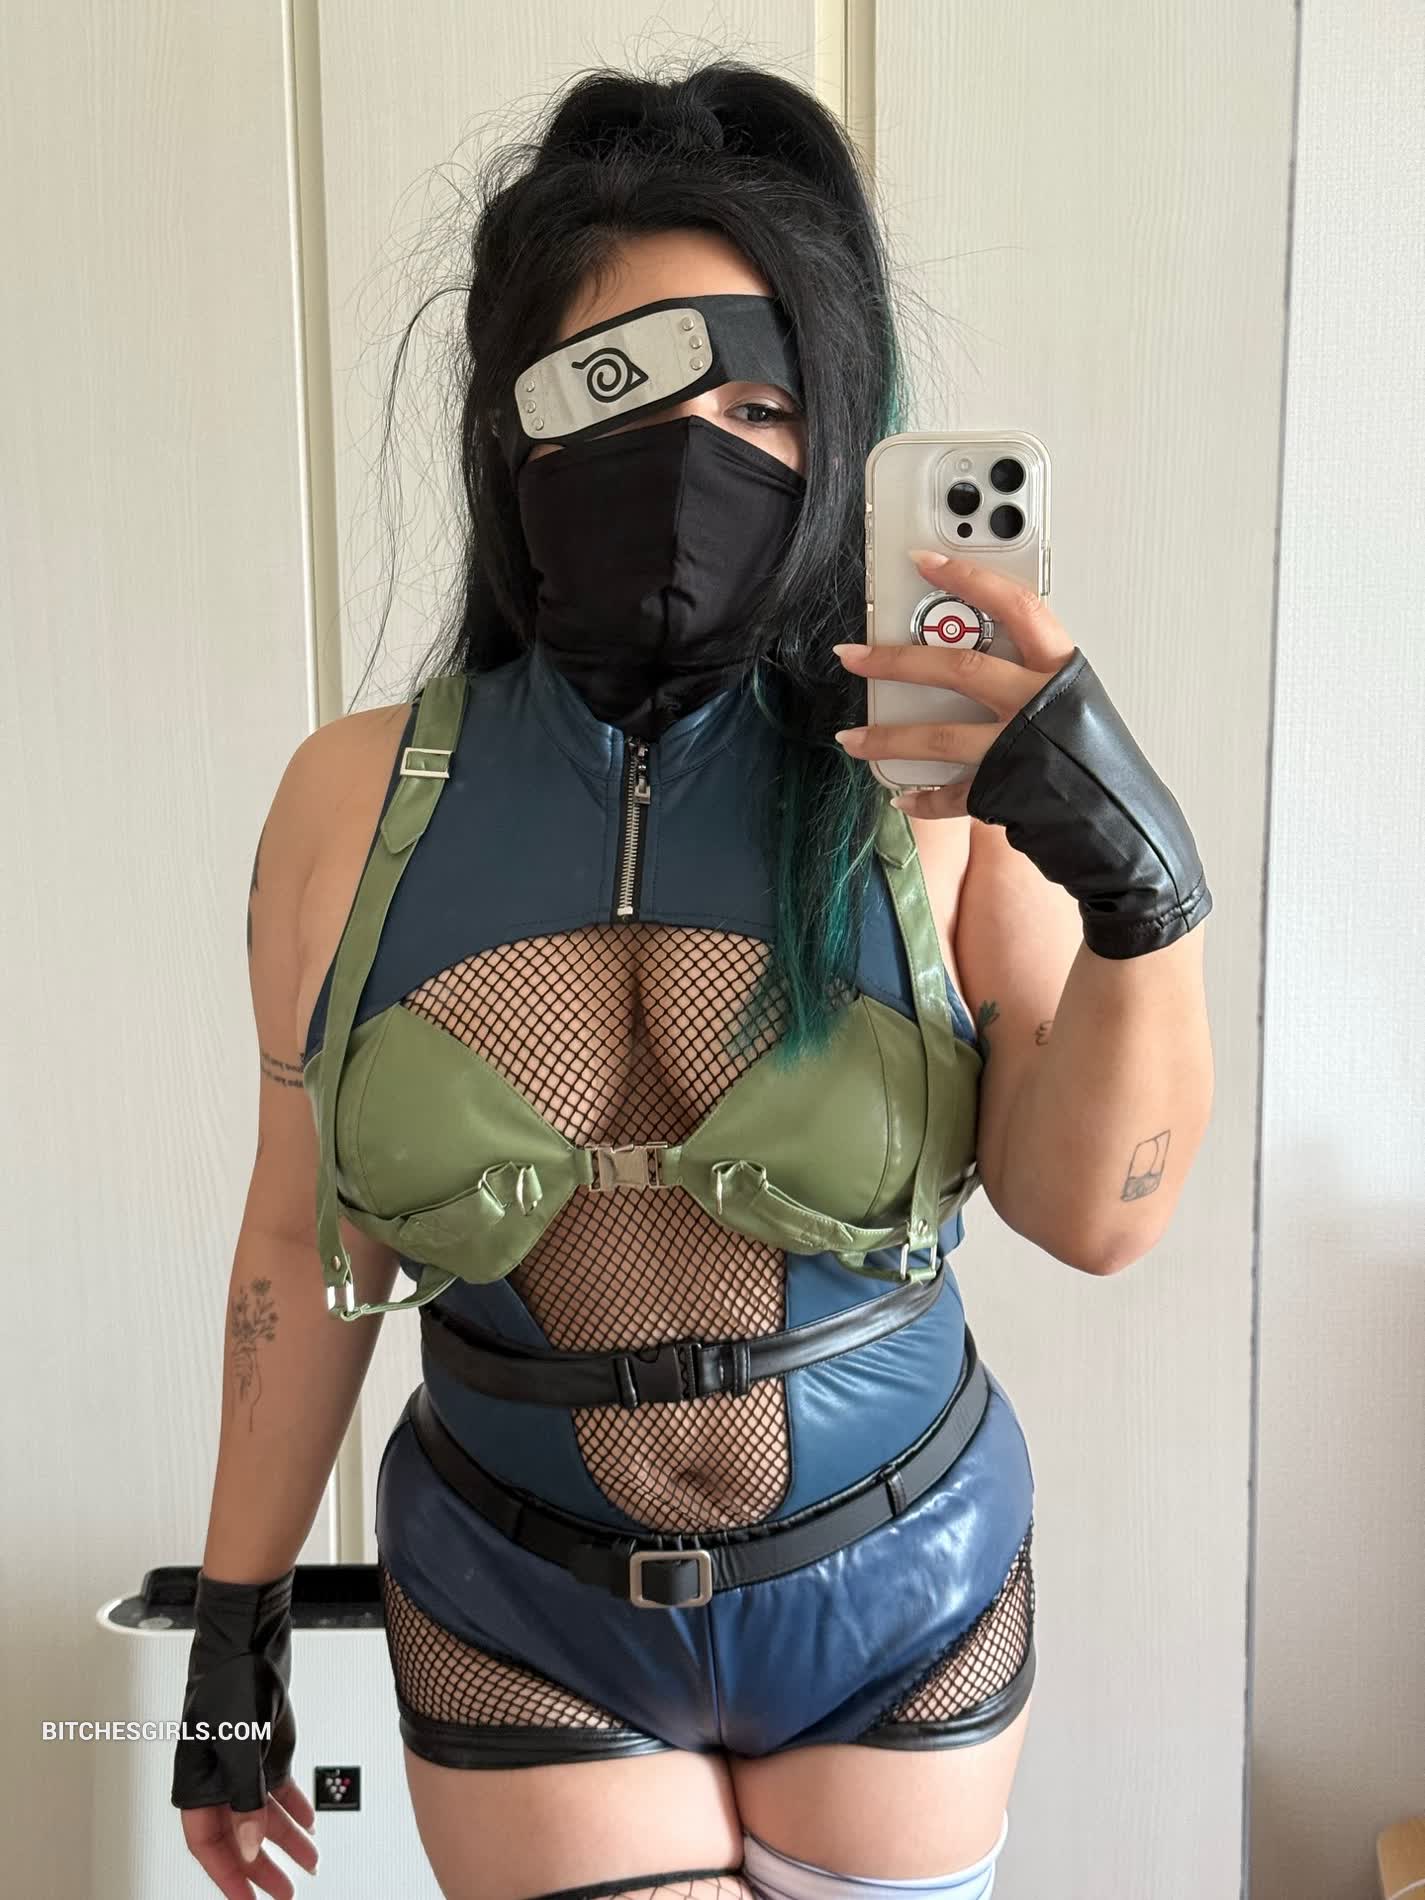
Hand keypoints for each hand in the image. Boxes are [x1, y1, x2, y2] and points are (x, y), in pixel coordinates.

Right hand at [172, 1570, 318, 1896]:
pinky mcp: (266, 1748)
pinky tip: (310, 1823)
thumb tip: (248, 1847)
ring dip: (286, 1840)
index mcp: (198, 1782)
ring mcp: (244, 1764)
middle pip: (238, 1837)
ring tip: (308, 1864)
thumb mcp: (237, 1746)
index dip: (228, 1876)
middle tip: (285, 1892)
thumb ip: (244, 1800)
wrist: (250, 1637)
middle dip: (262, 1867)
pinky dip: (294, 1808)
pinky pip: (278, 1790)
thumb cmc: (228, 1680)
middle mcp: (219, 1778)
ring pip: (262, 1816)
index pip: (209, 1845)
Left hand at [834, 546, 1211, 958]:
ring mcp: (1020, 750)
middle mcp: (1040, 704)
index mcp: (1061, 669)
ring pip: (939, 737)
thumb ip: (1029, 674)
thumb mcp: (1073, 699)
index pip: (1016, 606)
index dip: (969, 579)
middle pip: (959, 668)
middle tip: (852, 654)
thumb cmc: (1098, 758)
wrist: (1127, 824)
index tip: (923, 561)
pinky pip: (951, 795)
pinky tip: (901, 794)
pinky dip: (923, 798)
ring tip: (851, 738)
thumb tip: (964, 654)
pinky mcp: (1005, 795)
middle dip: (896, 660)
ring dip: (888, 738)